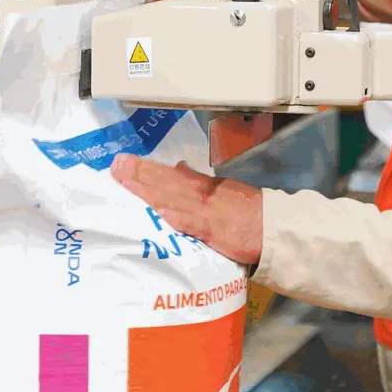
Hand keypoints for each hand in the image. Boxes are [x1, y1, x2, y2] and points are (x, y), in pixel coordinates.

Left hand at [111, 155, 262, 264]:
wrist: (276, 227)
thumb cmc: (253, 212)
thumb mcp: (226, 190)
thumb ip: (200, 182)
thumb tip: (179, 167)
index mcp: (206, 186)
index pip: (172, 175)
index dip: (148, 168)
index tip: (125, 161)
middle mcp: (203, 195)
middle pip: (167, 182)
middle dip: (140, 173)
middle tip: (115, 165)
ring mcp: (208, 211)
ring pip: (174, 198)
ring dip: (148, 189)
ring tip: (125, 180)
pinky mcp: (214, 230)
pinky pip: (193, 223)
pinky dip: (177, 216)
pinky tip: (159, 211)